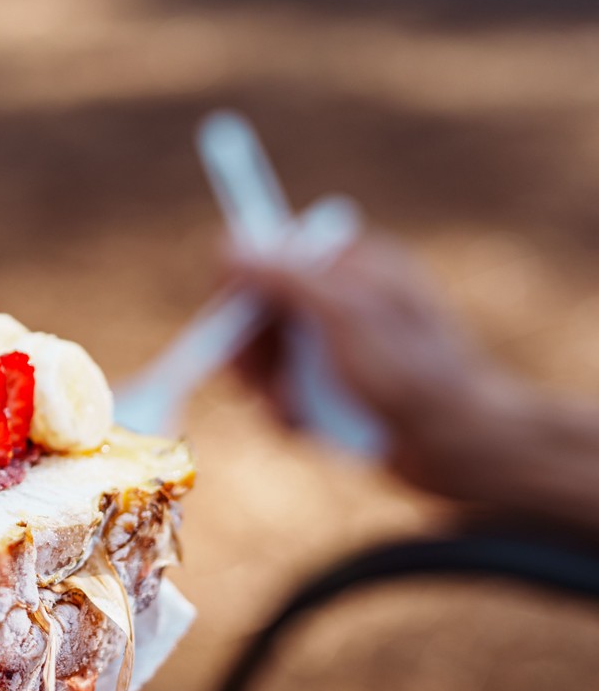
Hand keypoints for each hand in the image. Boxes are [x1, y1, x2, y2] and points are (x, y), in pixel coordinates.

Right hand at [234, 233, 522, 502]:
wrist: (463, 445)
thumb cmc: (415, 375)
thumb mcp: (345, 317)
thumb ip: (287, 279)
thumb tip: (232, 245)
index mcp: (354, 263)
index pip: (271, 254)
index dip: (240, 286)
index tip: (227, 322)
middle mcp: (345, 296)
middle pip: (262, 308)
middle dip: (254, 348)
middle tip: (250, 380)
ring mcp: (341, 340)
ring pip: (270, 354)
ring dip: (269, 385)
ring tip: (291, 409)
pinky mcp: (339, 382)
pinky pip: (288, 387)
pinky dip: (288, 408)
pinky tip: (306, 425)